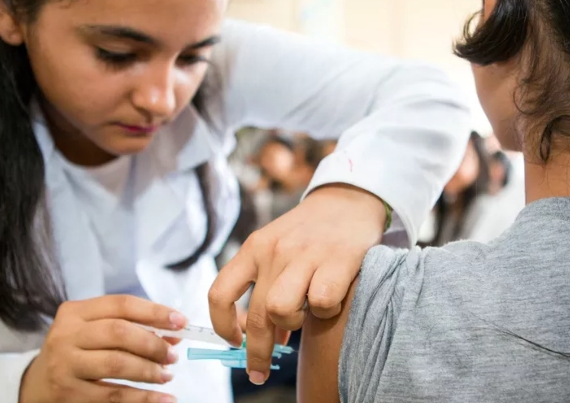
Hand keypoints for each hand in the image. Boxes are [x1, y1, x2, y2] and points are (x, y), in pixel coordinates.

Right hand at [20, 295, 186, 402]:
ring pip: (117, 363)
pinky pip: (113, 395)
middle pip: (119, 332)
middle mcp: (66, 335)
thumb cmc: (77, 351)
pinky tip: (162, 398)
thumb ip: (131, 327)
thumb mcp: (96, 331)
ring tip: (167, 375)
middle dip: (153, 344)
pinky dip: (143, 398)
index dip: (155, 311)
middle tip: (172, 356)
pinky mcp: (69, 393)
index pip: (122, 304)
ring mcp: (65, 364)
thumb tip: (174, 334)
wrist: (37, 384)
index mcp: (76, 312)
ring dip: (149, 370)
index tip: (181, 322)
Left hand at [209, 184, 385, 384]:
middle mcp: (274, 251)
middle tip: (259, 371)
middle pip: (256, 315)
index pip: (220, 292)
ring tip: (305, 314)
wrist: (349, 200)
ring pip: (282, 310)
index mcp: (254, 248)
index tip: (233, 342)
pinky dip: (326, 310)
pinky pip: (321, 303)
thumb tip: (269, 339)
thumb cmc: (312, 233)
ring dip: (292, 324)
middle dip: (256, 352)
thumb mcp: (279, 249)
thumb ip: (269, 286)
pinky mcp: (337, 259)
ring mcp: (305, 254)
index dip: (223, 325)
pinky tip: (333, 301)